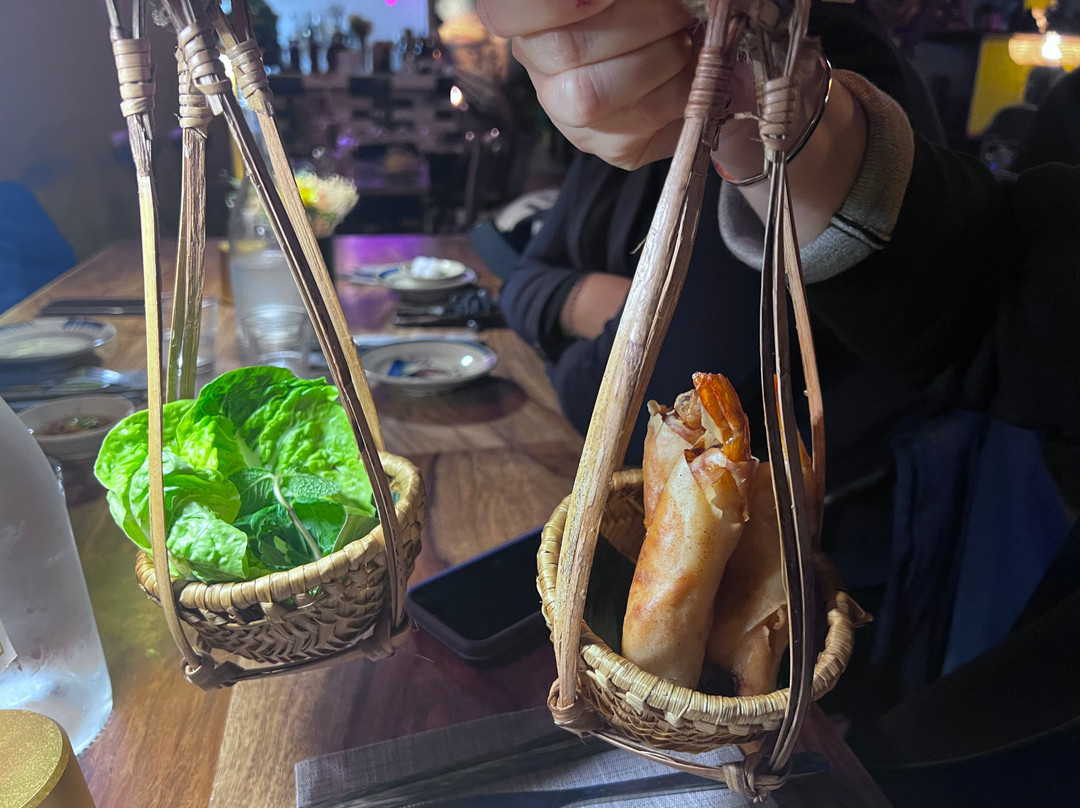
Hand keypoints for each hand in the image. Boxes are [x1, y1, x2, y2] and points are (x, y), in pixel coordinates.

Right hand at [476, 0, 698, 168]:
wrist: (697, 40)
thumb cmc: (658, 5)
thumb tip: (659, 3)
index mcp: (532, 13)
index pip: (503, 13)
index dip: (549, 6)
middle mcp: (538, 62)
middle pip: (563, 49)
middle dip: (642, 22)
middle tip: (676, 15)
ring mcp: (566, 111)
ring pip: (592, 97)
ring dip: (662, 62)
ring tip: (684, 45)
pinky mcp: (605, 145)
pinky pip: (632, 132)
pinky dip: (677, 99)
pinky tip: (686, 78)